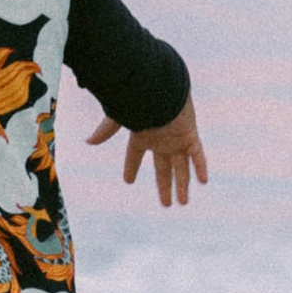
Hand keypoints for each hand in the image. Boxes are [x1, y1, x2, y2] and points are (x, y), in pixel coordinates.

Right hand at [86, 96, 208, 207]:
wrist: (162, 88)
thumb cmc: (139, 101)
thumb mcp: (119, 118)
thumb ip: (106, 130)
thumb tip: (88, 141)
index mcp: (142, 136)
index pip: (134, 156)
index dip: (131, 168)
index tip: (128, 181)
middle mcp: (160, 141)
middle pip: (163, 169)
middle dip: (165, 186)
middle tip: (166, 204)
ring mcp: (176, 140)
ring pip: (181, 167)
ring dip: (183, 185)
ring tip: (183, 202)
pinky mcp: (190, 136)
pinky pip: (198, 155)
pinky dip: (200, 167)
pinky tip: (203, 181)